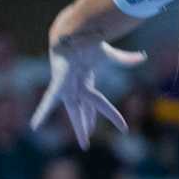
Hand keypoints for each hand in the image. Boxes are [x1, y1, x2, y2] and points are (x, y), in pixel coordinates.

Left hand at [30, 34, 145, 147]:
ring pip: (73, 111)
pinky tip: (34, 126)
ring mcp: (68, 88)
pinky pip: (49, 102)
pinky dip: (41, 113)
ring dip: (79, 126)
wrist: (76, 34)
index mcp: (88, 82)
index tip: (123, 128)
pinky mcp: (59, 85)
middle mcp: (77, 88)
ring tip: (83, 144)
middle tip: (86, 142)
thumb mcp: (111, 55)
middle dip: (86, 125)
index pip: (100, 105)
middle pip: (84, 111)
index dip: (112, 116)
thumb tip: (144, 57)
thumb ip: (126, 59)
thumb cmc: (90, 43)